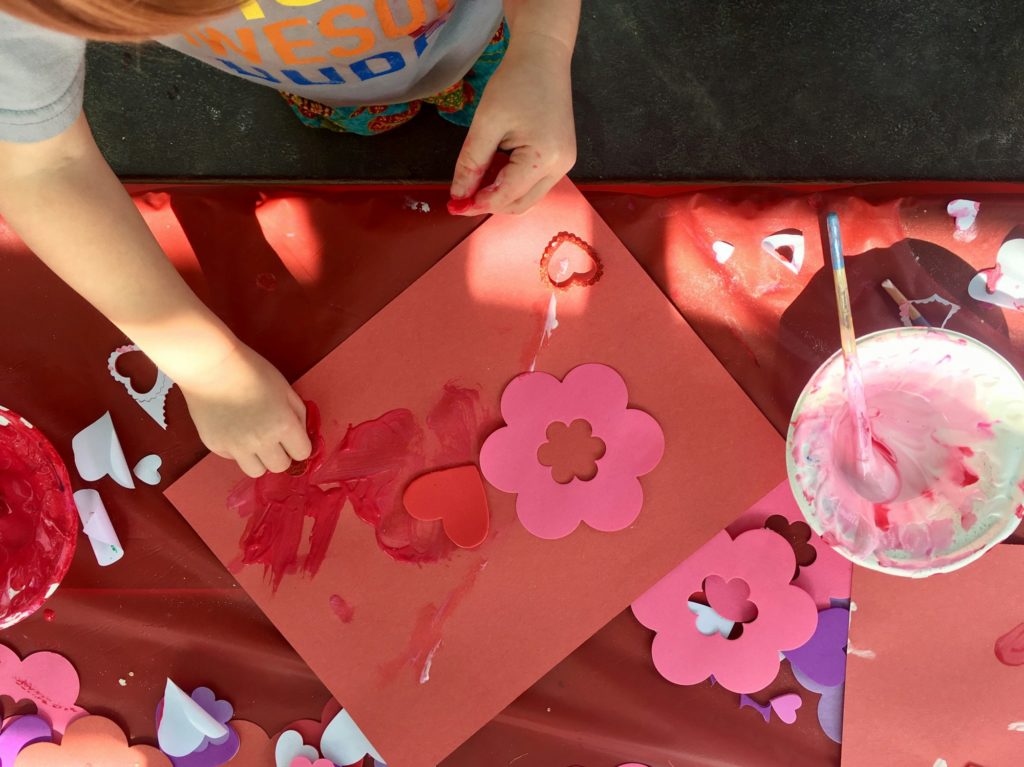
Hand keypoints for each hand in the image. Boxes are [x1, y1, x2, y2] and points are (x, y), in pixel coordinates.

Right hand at [179, 343, 311, 477]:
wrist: (210, 365)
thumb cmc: (251, 370)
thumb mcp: (284, 388)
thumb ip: (298, 413)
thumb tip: (301, 433)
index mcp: (283, 425)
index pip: (302, 453)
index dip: (300, 445)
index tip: (293, 437)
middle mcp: (261, 442)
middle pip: (280, 467)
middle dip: (281, 454)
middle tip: (274, 439)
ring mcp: (236, 447)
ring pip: (256, 471)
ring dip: (259, 459)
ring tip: (253, 440)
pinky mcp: (215, 446)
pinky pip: (232, 458)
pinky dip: (236, 450)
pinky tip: (232, 429)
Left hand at [450, 32, 575, 214]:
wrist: (543, 57)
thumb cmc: (515, 82)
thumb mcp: (486, 122)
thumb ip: (472, 162)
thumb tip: (458, 195)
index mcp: (544, 157)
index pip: (506, 196)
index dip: (478, 203)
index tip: (453, 204)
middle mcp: (560, 167)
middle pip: (520, 205)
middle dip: (490, 204)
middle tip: (462, 196)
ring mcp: (565, 164)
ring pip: (528, 198)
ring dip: (502, 196)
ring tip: (477, 181)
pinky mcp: (562, 158)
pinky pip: (535, 184)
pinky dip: (513, 185)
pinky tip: (495, 171)